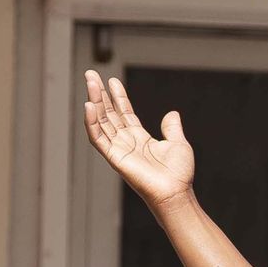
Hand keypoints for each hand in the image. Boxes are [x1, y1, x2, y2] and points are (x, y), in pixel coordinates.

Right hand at [82, 69, 195, 210]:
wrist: (176, 192)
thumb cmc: (178, 174)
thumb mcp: (178, 144)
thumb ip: (172, 128)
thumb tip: (172, 113)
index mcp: (140, 138)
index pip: (124, 112)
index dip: (117, 96)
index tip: (112, 80)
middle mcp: (126, 142)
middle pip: (108, 113)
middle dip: (100, 94)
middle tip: (91, 74)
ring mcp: (119, 149)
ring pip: (101, 121)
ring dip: (94, 101)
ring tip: (90, 82)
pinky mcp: (114, 157)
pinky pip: (98, 138)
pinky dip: (91, 123)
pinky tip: (88, 106)